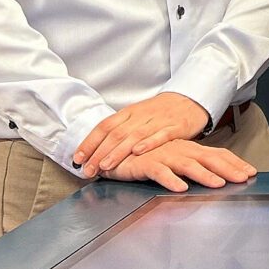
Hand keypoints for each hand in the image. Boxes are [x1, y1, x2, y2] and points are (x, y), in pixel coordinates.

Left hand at [74, 92, 211, 176]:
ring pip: (135, 136)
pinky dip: (149, 143)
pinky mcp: (176, 126)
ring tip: (106, 166)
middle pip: (116, 134)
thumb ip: (121, 130)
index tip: (77, 158)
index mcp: (129, 112)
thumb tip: (95, 149)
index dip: (90, 142)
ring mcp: (159, 120)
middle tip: (88, 169)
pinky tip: (138, 152)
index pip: (105, 126)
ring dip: (118, 152)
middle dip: (99, 152)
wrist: (191, 99)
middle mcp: (141, 115)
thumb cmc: (161, 112)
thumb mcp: (138, 116)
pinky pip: (161, 135)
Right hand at [104, 140, 255, 192]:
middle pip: (209, 159)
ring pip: (188, 165)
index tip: (251, 172)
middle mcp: (181, 150)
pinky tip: (181, 188)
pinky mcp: (146, 164)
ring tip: (218, 184)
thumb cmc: (149, 156)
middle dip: (228, 169)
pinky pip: (160, 172)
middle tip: (244, 178)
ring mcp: (164, 156)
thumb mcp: (175, 160)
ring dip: (204, 175)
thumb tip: (217, 177)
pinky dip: (171, 180)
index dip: (235, 163)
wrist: (117, 150)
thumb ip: (194, 166)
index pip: (217, 154)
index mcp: (190, 149)